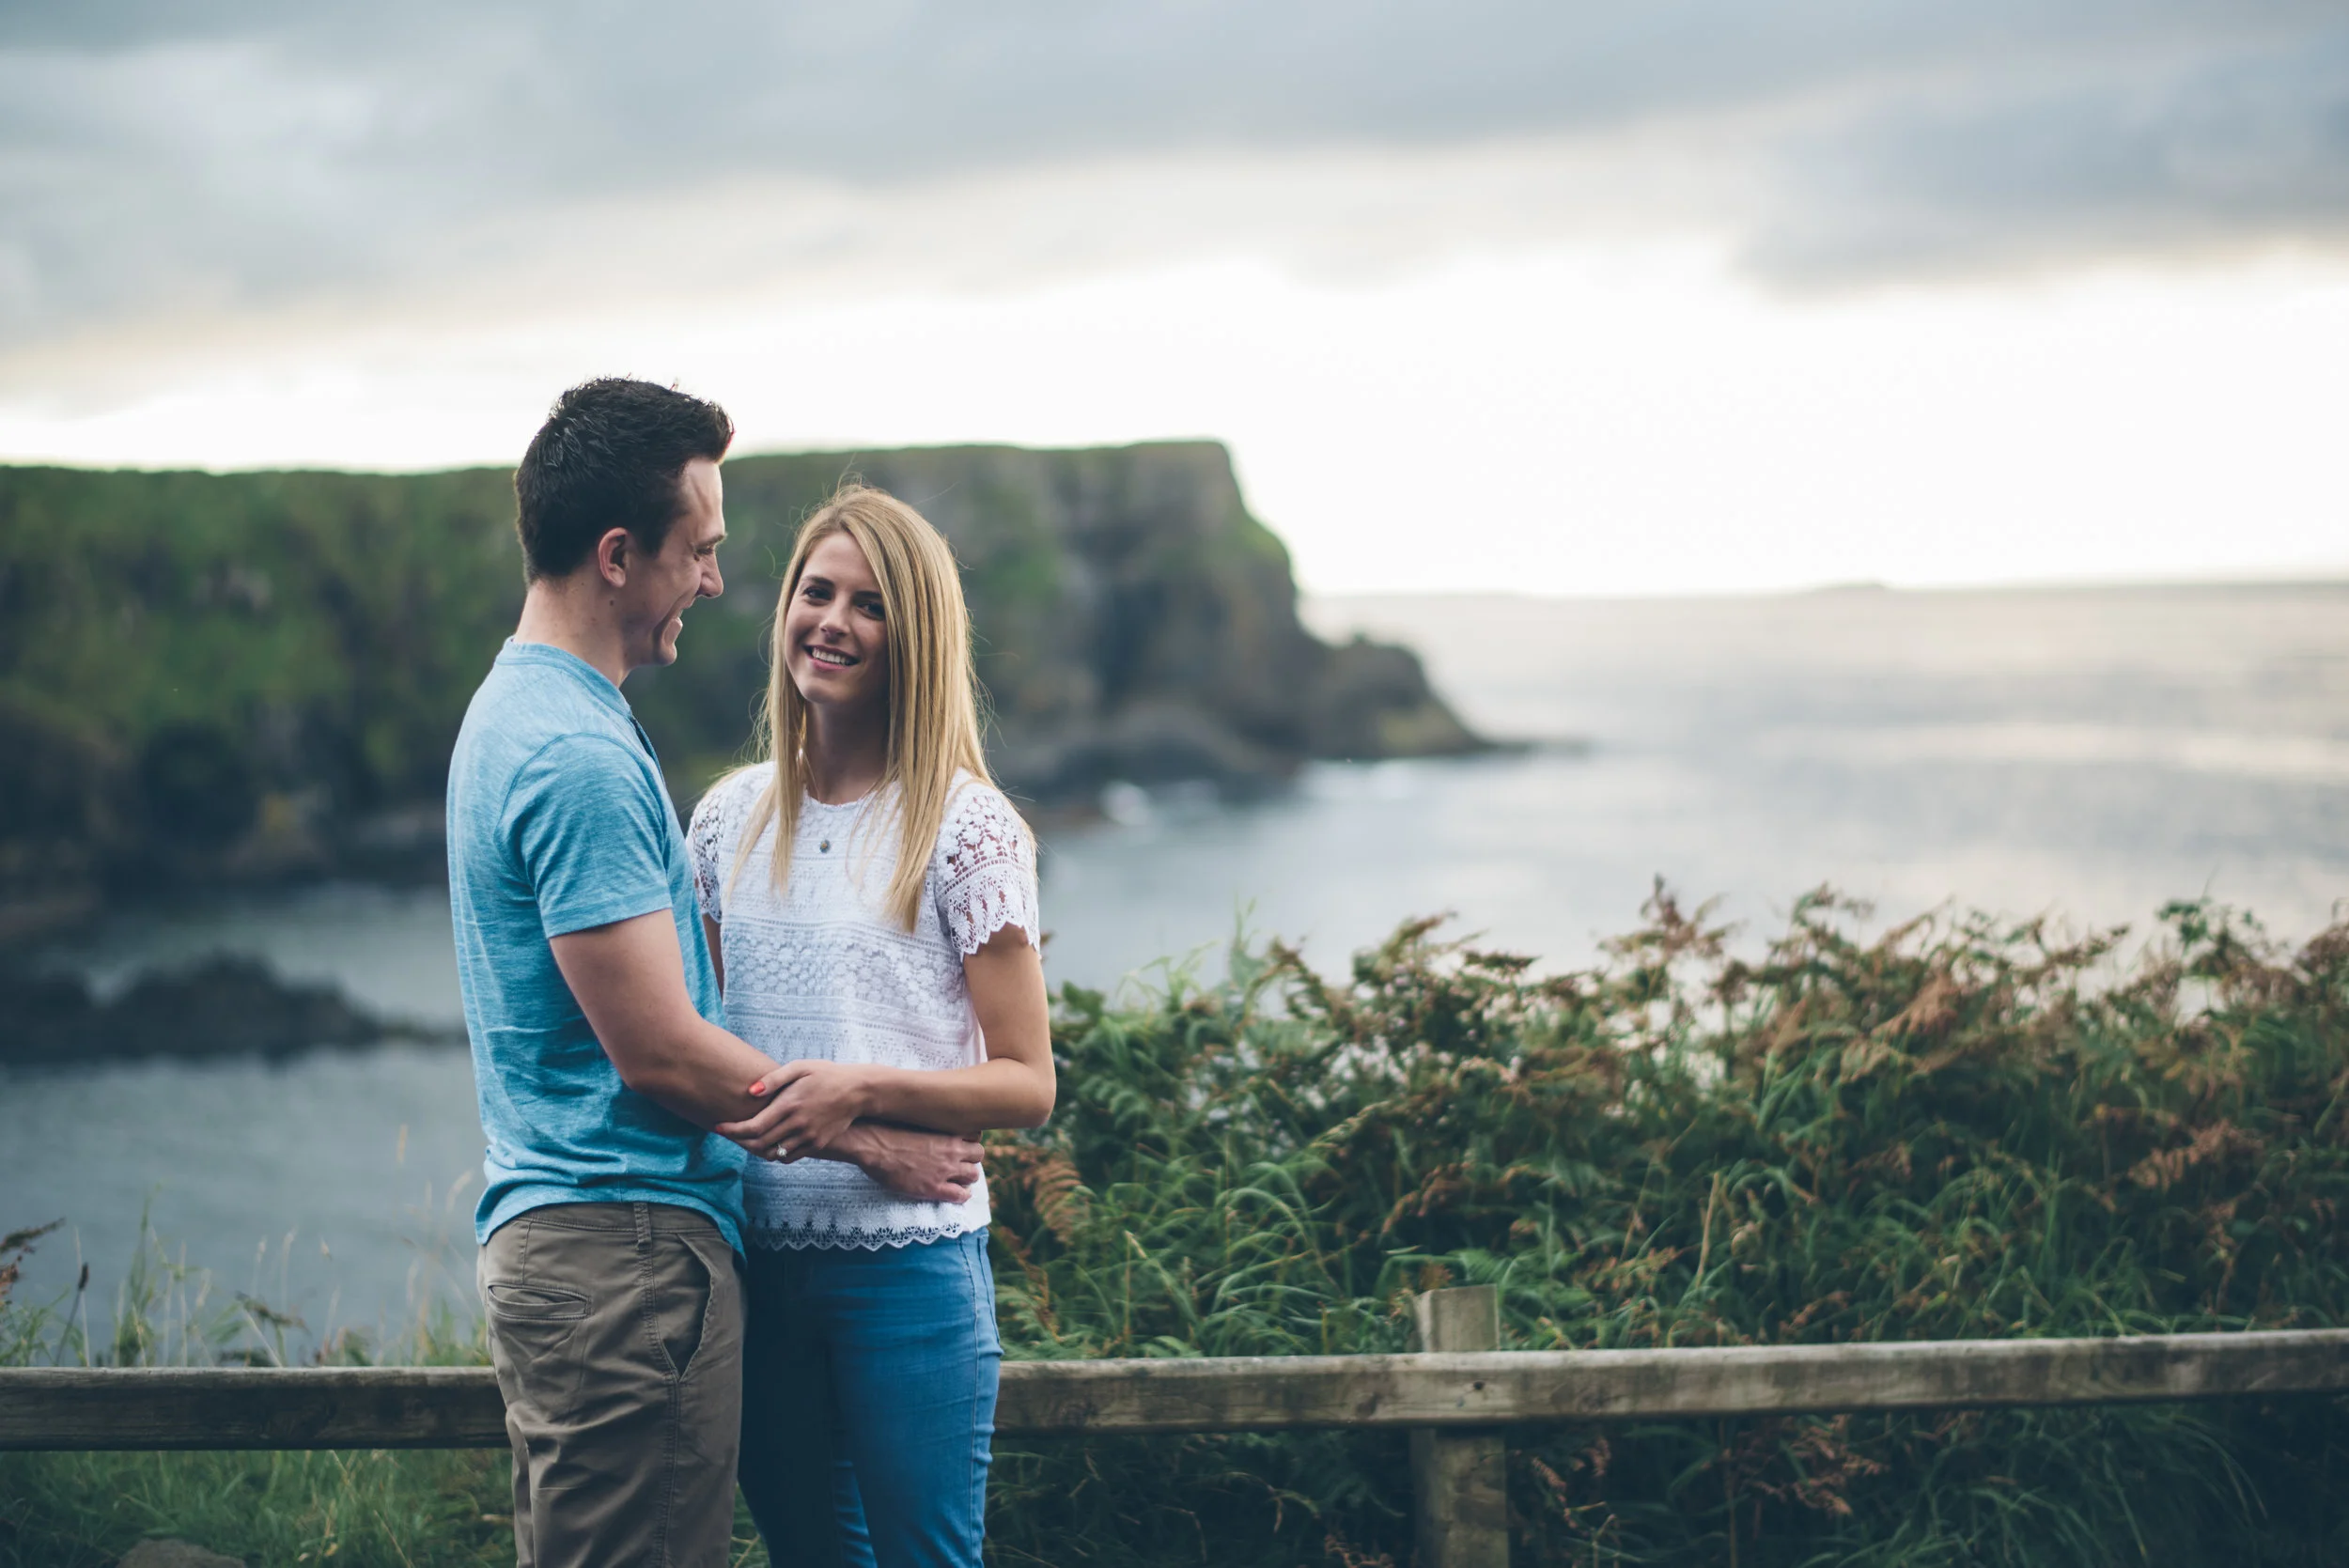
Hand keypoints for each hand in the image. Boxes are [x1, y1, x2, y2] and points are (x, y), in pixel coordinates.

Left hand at [716, 1060, 871, 1160]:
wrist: (858, 1091)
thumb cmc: (825, 1074)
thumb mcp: (800, 1067)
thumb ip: (773, 1080)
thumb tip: (750, 1092)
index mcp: (790, 1104)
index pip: (754, 1127)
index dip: (733, 1130)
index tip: (719, 1127)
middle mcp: (798, 1124)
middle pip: (759, 1143)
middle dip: (739, 1141)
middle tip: (728, 1133)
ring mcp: (809, 1137)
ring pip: (773, 1153)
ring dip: (755, 1149)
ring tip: (746, 1139)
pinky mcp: (817, 1144)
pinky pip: (789, 1157)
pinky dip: (775, 1154)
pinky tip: (769, 1143)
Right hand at [833, 1123, 984, 1202]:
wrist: (872, 1144)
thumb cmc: (887, 1127)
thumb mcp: (915, 1116)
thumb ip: (929, 1119)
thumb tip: (929, 1111)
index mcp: (946, 1131)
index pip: (976, 1134)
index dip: (970, 1140)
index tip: (961, 1142)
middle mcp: (951, 1150)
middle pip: (978, 1154)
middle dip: (971, 1158)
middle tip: (959, 1161)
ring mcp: (944, 1169)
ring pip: (973, 1175)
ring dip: (967, 1176)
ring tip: (957, 1178)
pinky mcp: (934, 1188)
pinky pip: (960, 1195)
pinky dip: (962, 1195)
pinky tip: (955, 1194)